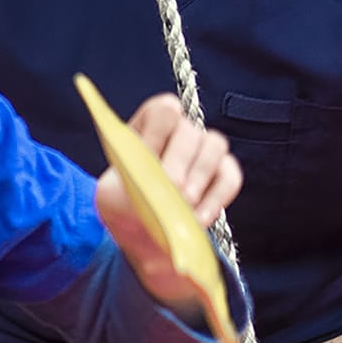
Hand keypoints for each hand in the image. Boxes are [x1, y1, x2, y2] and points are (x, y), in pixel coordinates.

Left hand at [96, 95, 242, 310]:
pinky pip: (231, 176)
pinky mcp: (224, 175)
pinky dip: (217, 198)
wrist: (140, 232)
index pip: (163, 110)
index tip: (148, 159)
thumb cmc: (125, 204)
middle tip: (171, 188)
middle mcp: (181, 131)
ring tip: (185, 203)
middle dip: (179, 161)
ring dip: (200, 175)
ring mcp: (205, 150)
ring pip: (215, 146)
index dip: (157, 132)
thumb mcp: (110, 193)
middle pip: (190, 130)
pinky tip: (199, 218)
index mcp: (150, 126)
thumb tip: (152, 186)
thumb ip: (125, 184)